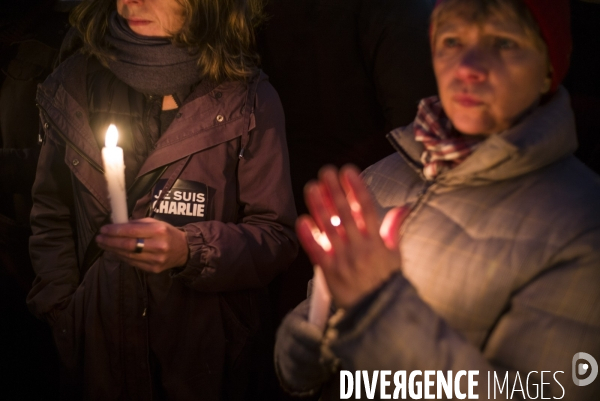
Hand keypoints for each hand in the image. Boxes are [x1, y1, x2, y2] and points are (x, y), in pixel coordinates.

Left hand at [96, 217, 188, 272]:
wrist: (184, 250)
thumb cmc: (167, 233)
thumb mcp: (156, 223)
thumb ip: (137, 223)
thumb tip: (117, 225)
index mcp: (158, 231)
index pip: (131, 231)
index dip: (115, 231)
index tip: (103, 229)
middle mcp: (157, 246)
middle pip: (128, 245)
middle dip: (110, 241)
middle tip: (99, 238)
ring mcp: (156, 259)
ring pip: (128, 255)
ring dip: (113, 250)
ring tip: (103, 244)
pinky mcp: (153, 269)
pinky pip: (133, 263)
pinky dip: (121, 257)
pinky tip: (115, 252)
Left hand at [296, 165, 408, 309]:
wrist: (376, 313)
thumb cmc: (386, 283)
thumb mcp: (395, 255)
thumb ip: (394, 229)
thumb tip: (403, 207)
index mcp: (377, 242)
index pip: (367, 208)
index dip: (357, 188)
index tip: (349, 171)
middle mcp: (360, 247)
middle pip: (346, 213)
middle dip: (335, 191)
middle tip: (326, 171)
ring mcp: (344, 259)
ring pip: (329, 227)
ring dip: (319, 206)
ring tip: (312, 187)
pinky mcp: (330, 272)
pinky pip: (317, 252)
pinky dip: (309, 236)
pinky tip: (301, 220)